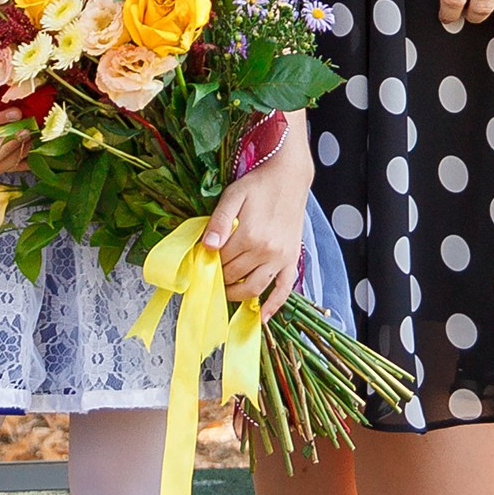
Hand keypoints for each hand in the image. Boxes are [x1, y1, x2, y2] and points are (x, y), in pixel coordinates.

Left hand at [201, 114, 310, 314]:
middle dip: (218, 276)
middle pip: (234, 276)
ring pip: (254, 288)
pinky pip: (284, 289)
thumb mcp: (233, 195)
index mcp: (249, 235)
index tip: (201, 260)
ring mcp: (281, 258)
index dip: (208, 261)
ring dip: (237, 295)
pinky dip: (273, 306)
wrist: (289, 177)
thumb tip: (207, 247)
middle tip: (210, 274)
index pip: (220, 260)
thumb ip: (219, 222)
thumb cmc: (258, 184)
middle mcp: (266, 251)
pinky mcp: (292, 260)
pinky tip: (261, 317)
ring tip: (225, 292)